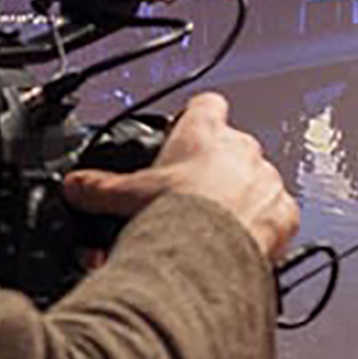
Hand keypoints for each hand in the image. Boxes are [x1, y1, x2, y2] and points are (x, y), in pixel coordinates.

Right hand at [64, 94, 299, 261]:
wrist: (213, 254)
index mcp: (204, 133)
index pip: (205, 104)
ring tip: (213, 225)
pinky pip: (277, 212)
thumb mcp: (125, 197)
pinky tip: (240, 241)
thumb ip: (97, 188)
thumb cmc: (178, 216)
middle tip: (190, 194)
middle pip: (230, 145)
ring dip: (240, 197)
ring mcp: (266, 180)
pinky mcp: (283, 212)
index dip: (194, 117)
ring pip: (255, 180)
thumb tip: (74, 186)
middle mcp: (241, 150)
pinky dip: (262, 225)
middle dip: (213, 167)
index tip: (183, 132)